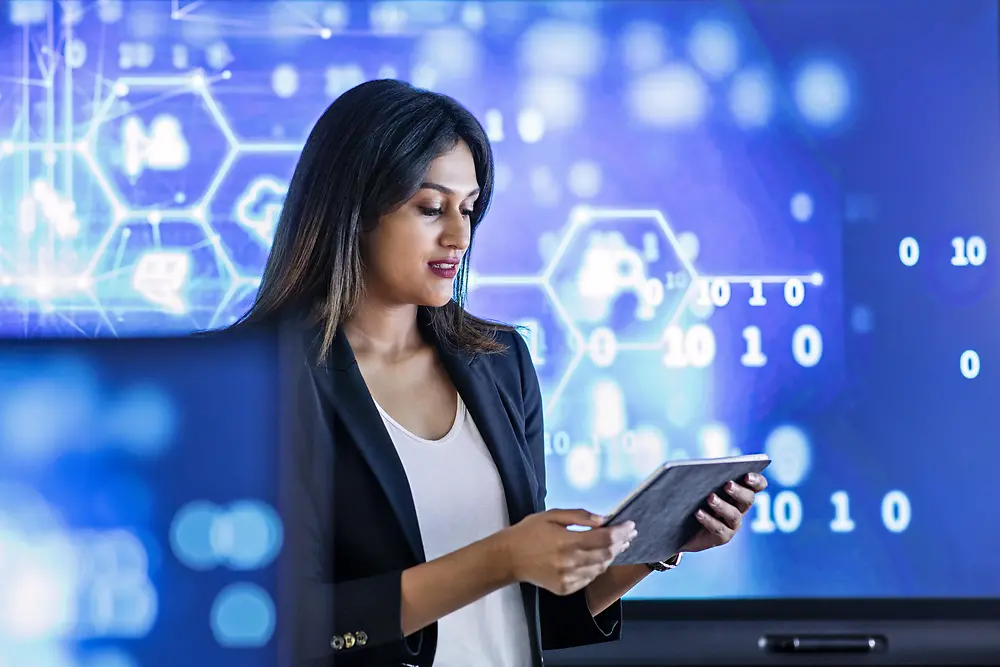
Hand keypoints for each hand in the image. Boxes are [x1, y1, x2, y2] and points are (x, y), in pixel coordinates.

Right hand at [499, 509, 636, 595]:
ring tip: (614, 545)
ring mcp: (568, 578)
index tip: (631, 525)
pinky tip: (596, 559)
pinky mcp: (565, 588)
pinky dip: (596, 568)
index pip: (604, 538)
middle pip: (606, 554)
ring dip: (610, 556)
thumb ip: (579, 516)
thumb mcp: (552, 515)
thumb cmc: (529, 532)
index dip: (621, 531)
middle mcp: (569, 562)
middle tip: (627, 535)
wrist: (508, 557)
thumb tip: (603, 519)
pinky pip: (589, 579)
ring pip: (600, 568)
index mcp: (566, 541)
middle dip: (620, 543)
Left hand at [680, 472, 767, 553]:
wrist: (679, 526)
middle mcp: (739, 508)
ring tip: (710, 498)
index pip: (757, 485)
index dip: (756, 480)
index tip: (747, 476)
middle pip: (748, 499)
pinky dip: (709, 520)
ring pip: (734, 515)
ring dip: (723, 506)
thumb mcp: (697, 483)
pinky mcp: (722, 537)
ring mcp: (732, 524)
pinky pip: (719, 529)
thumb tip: (700, 466)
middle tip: (728, 484)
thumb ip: (703, 473)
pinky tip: (698, 512)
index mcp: (738, 491)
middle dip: (739, 491)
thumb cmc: (690, 497)